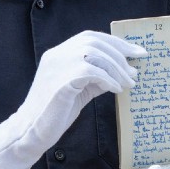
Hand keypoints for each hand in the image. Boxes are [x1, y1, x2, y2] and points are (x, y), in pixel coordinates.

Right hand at [0, 31, 142, 168]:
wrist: (33, 131)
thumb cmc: (57, 111)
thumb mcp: (82, 88)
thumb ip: (98, 77)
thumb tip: (124, 71)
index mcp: (59, 53)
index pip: (90, 37)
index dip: (115, 43)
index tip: (136, 52)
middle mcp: (57, 54)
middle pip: (94, 41)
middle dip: (120, 53)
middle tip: (136, 70)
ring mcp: (57, 66)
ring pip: (94, 53)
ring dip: (116, 68)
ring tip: (129, 83)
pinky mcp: (61, 81)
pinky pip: (91, 72)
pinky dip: (108, 79)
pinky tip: (116, 89)